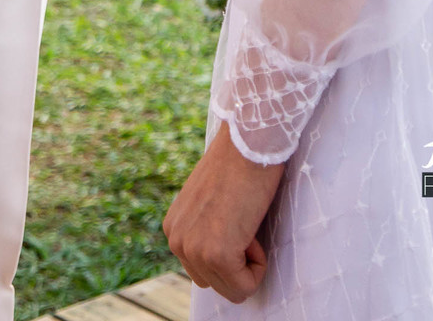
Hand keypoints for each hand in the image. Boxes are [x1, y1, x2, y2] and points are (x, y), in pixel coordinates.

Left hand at [164, 123, 282, 299]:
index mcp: (174, 229)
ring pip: (232, 290)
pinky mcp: (217, 255)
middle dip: (238, 261)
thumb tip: (219, 246)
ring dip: (248, 263)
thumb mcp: (208, 202)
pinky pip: (245, 287)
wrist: (248, 141)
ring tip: (244, 220)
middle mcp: (177, 242)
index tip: (233, 214)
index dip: (230, 249)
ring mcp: (194, 250)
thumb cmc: (237, 166)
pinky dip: (258, 265)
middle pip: (216, 284)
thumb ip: (204, 228)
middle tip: (241, 219)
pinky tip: (250, 227)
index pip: (204, 270)